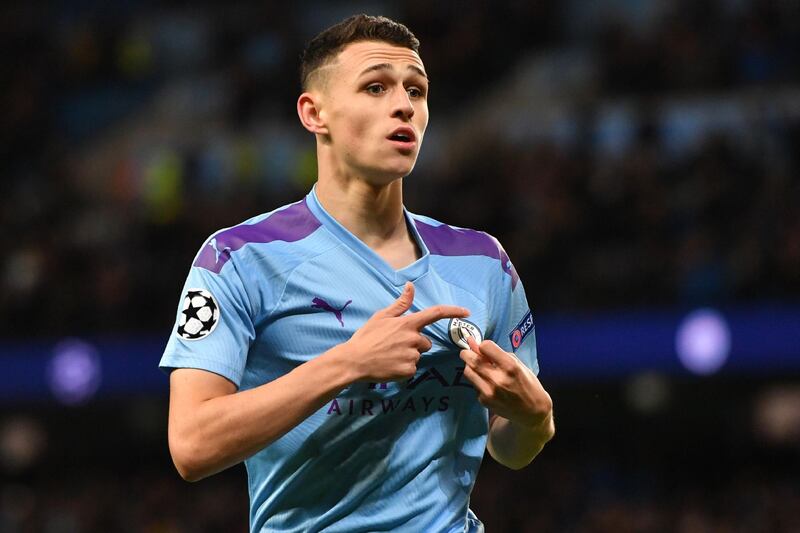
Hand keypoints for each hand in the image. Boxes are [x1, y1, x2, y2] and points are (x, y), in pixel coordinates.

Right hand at [345, 282, 469, 381]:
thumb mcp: (382, 316)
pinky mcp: (409, 370)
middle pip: (425, 342)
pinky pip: (412, 368)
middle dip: (415, 343)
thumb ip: (401, 303)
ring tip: (389, 355)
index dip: (453, 311)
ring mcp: (412, 356)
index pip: (435, 314)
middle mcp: (413, 339)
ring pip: (418, 355)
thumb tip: (411, 285)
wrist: (354, 361)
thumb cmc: (366, 337)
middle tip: (394, 345)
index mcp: (407, 323)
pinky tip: (390, 365)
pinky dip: (404, 367)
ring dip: (408, 355)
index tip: (466, 312)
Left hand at [460, 336, 551, 428]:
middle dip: (468, 353)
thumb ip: (498, 354)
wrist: (532, 412)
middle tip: (469, 352)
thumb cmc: (528, 385)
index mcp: (510, 366)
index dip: (483, 345)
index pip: (485, 346)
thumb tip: (477, 344)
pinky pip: (474, 384)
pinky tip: (486, 381)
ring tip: (478, 366)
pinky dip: (477, 379)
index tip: (484, 348)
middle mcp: (498, 379)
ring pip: (468, 371)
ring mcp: (489, 391)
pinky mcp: (484, 400)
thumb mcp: (518, 365)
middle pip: (471, 359)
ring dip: (470, 366)